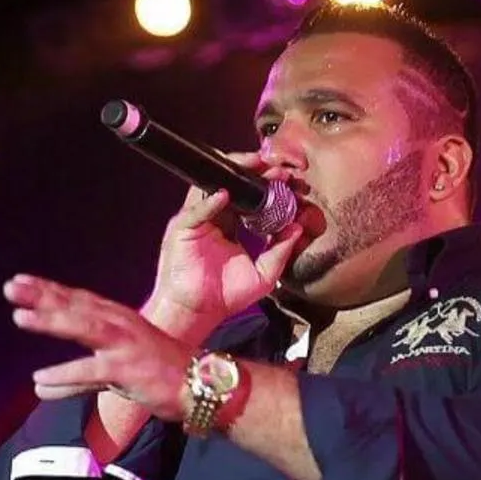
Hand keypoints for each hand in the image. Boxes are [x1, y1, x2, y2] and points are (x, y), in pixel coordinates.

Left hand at [4, 274, 191, 418]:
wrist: (200, 385)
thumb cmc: (160, 375)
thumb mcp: (115, 371)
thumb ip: (76, 379)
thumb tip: (39, 387)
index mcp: (119, 320)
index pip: (78, 300)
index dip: (49, 290)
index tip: (21, 280)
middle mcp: (120, 325)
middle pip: (76, 306)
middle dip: (43, 295)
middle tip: (11, 287)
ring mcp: (124, 346)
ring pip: (83, 328)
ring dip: (52, 322)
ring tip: (20, 317)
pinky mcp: (128, 370)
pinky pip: (90, 372)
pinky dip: (64, 375)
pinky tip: (40, 379)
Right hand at [145, 152, 303, 330]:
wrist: (198, 312)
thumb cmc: (226, 296)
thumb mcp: (264, 274)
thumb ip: (280, 252)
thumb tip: (298, 228)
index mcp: (232, 225)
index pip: (251, 198)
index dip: (270, 188)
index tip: (291, 182)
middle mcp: (215, 217)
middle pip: (234, 186)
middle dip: (255, 173)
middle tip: (278, 169)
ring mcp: (198, 220)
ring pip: (214, 187)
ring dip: (234, 176)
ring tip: (254, 167)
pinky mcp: (182, 228)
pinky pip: (196, 210)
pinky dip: (210, 201)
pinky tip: (225, 195)